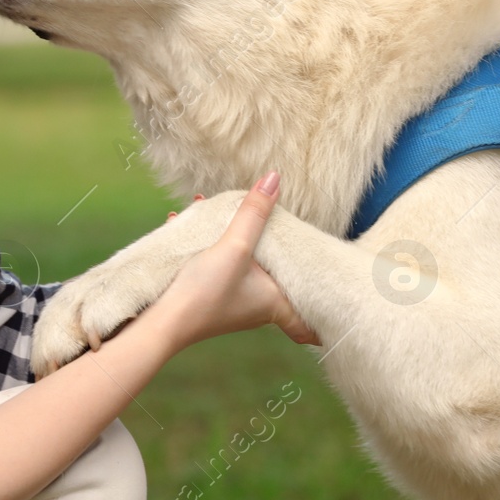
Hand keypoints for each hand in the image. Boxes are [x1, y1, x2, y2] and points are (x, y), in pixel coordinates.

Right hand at [151, 172, 319, 349]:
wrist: (160, 321)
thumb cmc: (204, 292)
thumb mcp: (234, 246)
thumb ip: (253, 212)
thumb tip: (274, 179)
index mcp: (274, 302)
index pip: (309, 319)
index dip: (323, 318)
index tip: (340, 306)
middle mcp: (258, 306)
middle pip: (281, 278)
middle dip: (282, 254)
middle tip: (293, 239)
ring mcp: (235, 302)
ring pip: (249, 267)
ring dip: (241, 240)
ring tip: (228, 213)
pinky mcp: (212, 294)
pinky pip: (222, 264)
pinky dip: (215, 245)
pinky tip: (191, 221)